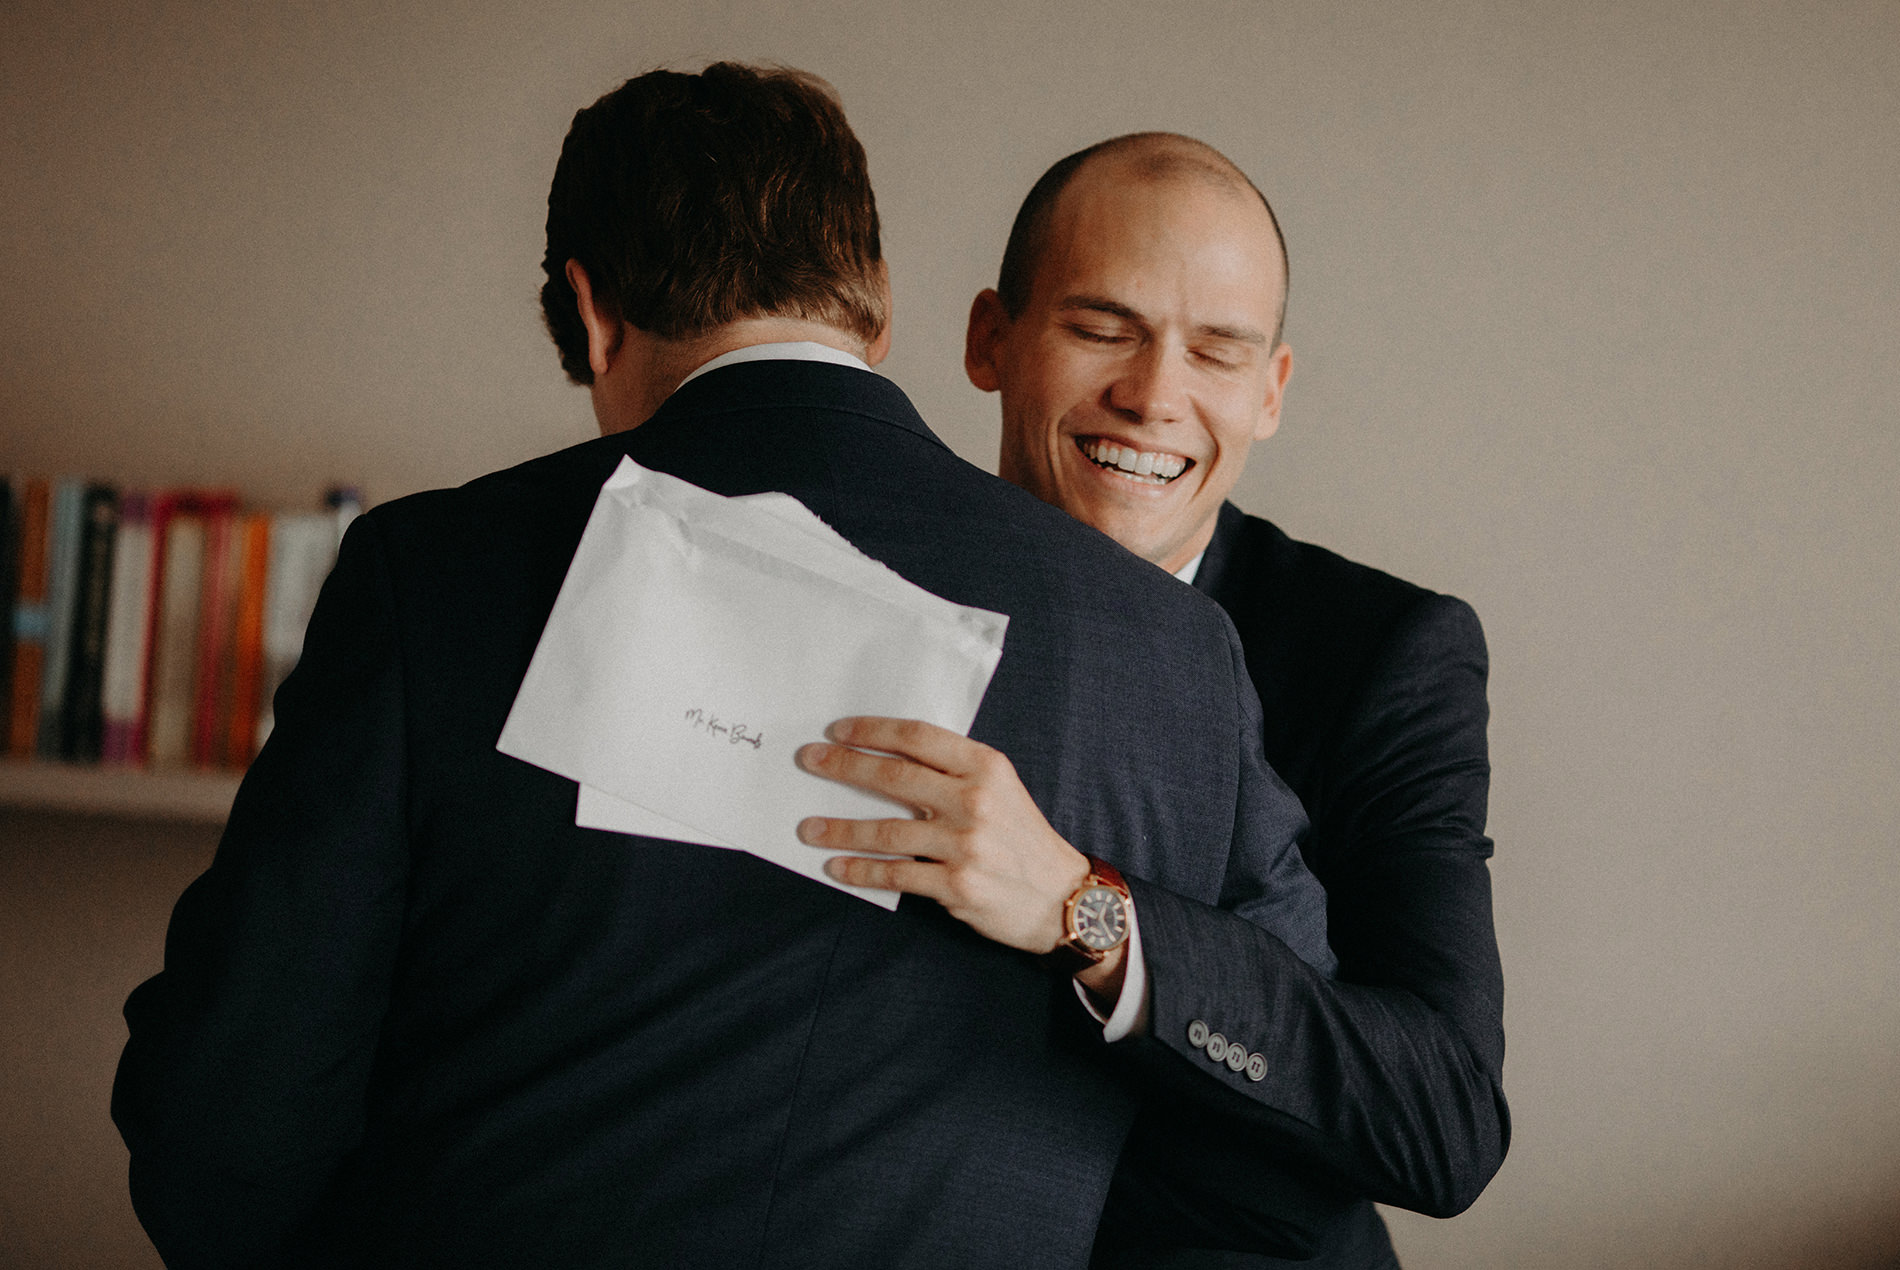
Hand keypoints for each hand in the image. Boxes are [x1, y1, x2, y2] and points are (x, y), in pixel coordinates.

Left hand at [795, 717, 1095, 958]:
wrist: (1062, 898)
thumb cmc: (1023, 839)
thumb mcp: (1000, 788)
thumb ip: (954, 771)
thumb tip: (889, 757)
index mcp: (986, 767)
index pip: (918, 737)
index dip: (872, 731)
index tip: (838, 731)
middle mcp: (974, 801)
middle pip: (894, 777)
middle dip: (843, 767)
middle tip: (809, 761)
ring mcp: (964, 845)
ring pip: (885, 831)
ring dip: (839, 828)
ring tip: (809, 827)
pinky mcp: (956, 885)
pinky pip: (896, 875)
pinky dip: (861, 871)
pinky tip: (837, 866)